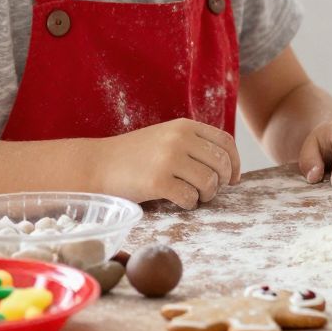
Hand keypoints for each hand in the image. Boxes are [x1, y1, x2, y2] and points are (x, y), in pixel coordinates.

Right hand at [100, 119, 240, 208]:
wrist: (96, 165)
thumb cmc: (134, 156)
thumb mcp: (166, 137)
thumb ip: (193, 144)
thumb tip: (229, 167)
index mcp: (185, 126)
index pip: (226, 142)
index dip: (235, 163)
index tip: (233, 178)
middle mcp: (180, 139)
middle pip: (221, 164)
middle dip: (222, 182)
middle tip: (211, 191)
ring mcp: (169, 160)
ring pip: (209, 182)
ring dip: (206, 195)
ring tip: (195, 197)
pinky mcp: (158, 182)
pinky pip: (190, 198)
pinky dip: (189, 204)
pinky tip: (179, 202)